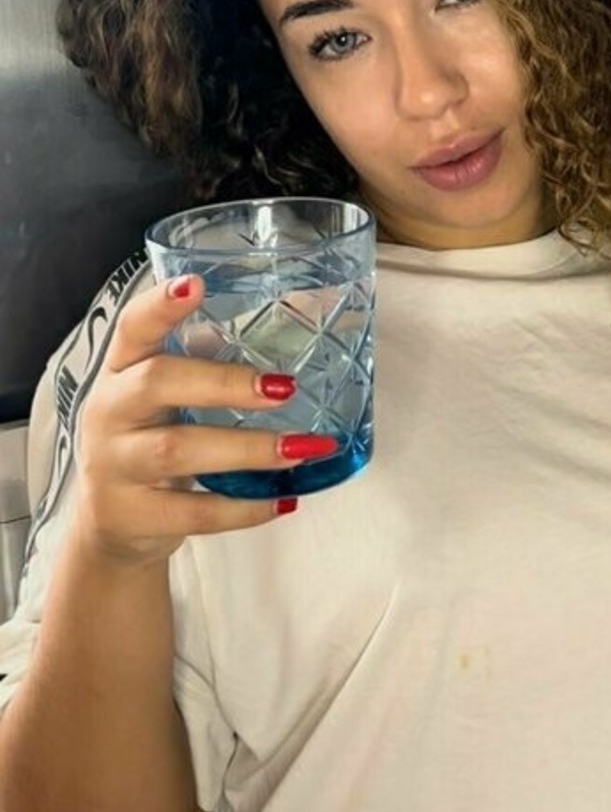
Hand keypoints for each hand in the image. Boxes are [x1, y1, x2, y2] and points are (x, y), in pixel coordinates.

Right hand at [72, 272, 329, 566]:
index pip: (133, 328)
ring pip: (178, 450)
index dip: (160, 306)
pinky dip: (244, 508)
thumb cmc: (149, 442)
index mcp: (121, 371)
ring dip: (247, 449)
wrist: (108, 527)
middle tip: (284, 387)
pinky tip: (284, 499)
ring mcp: (116, 465)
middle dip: (223, 382)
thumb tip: (293, 330)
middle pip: (157, 383)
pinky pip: (194, 512)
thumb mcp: (161, 400)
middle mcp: (111, 411)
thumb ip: (204, 366)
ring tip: (302, 448)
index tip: (196, 284)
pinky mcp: (135, 514)